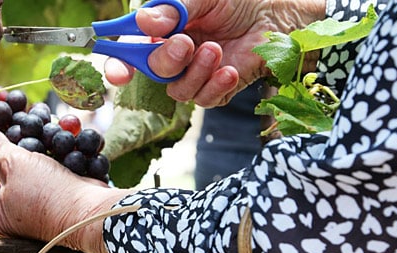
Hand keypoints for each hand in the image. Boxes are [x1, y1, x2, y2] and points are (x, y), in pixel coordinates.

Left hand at [0, 129, 130, 252]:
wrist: (93, 211)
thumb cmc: (49, 196)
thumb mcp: (14, 165)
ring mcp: (16, 200)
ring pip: (2, 163)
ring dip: (4, 135)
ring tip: (1, 104)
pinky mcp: (37, 190)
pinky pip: (25, 163)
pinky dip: (26, 142)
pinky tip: (30, 116)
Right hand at [105, 0, 324, 106]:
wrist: (278, 13)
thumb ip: (173, 9)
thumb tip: (145, 22)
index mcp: (163, 31)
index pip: (131, 51)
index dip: (119, 64)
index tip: (118, 72)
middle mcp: (175, 55)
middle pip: (153, 71)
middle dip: (165, 60)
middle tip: (185, 43)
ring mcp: (195, 73)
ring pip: (177, 90)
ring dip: (195, 72)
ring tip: (216, 50)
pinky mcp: (217, 89)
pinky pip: (204, 99)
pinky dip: (215, 85)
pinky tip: (229, 69)